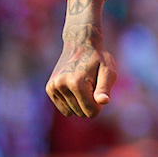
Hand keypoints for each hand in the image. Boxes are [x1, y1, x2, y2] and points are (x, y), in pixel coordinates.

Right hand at [45, 0, 116, 117]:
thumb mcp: (108, 71)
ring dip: (80, 102)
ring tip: (82, 83)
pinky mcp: (50, 88)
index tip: (99, 87)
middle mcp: (62, 85)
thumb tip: (103, 102)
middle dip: (89, 102)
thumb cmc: (98, 58)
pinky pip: (64, 109)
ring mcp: (54, 87)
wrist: (80, 43)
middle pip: (81, 113)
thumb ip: (105, 88)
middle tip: (91, 83)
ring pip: (72, 112)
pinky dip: (71, 102)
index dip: (99, 103)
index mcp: (77, 83)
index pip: (91, 112)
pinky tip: (74, 86)